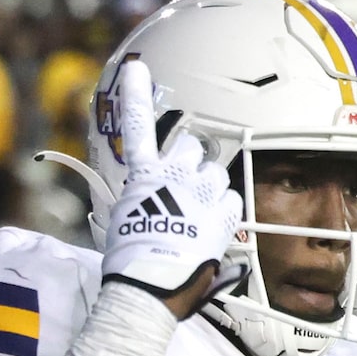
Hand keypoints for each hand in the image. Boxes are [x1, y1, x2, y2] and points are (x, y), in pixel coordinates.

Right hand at [98, 58, 241, 315]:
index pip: (136, 128)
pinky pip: (232, 199)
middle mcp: (171, 176)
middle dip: (193, 163)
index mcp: (141, 177)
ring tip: (199, 218)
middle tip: (188, 190)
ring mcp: (198, 191)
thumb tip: (151, 209)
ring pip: (216, 172)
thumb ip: (141, 206)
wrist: (148, 287)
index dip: (135, 96)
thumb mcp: (124, 225)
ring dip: (212, 188)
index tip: (134, 69)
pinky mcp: (220, 211)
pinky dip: (226, 212)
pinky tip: (213, 231)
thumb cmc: (131, 264)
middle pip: (192, 147)